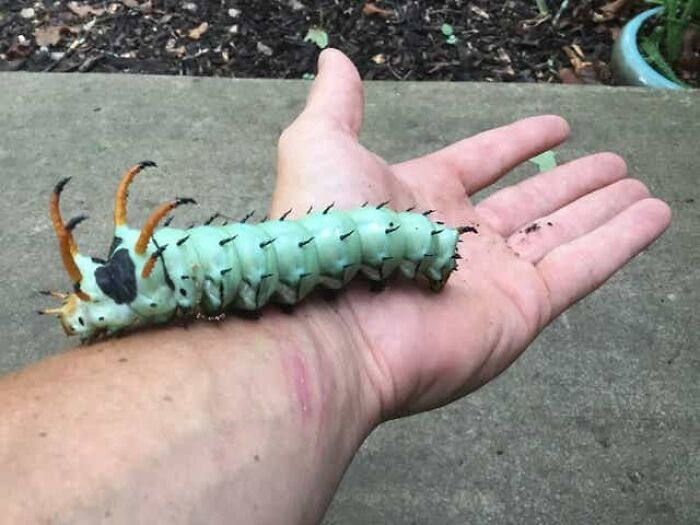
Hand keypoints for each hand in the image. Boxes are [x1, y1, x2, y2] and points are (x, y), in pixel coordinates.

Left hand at [270, 49, 670, 417]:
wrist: (331, 329)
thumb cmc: (324, 233)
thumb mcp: (320, 148)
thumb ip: (337, 106)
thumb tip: (336, 61)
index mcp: (420, 200)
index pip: (481, 162)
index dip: (518, 142)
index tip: (558, 125)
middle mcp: (460, 240)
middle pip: (531, 202)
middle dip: (572, 182)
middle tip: (614, 163)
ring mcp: (493, 278)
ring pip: (563, 233)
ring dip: (603, 209)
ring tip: (639, 186)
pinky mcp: (521, 310)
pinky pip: (583, 267)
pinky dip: (620, 242)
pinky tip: (652, 216)